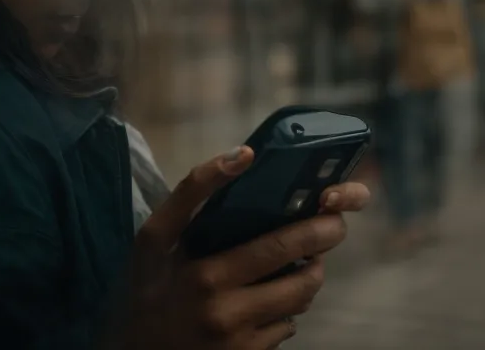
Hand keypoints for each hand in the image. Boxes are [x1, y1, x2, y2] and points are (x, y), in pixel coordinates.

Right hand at [113, 147, 372, 349]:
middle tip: (334, 224)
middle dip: (322, 232)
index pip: (211, 211)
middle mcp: (211, 294)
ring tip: (304, 267)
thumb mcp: (151, 249)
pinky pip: (288, 326)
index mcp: (189, 261)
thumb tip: (239, 158)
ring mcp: (235, 328)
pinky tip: (269, 306)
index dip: (223, 174)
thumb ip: (184, 205)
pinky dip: (287, 311)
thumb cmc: (150, 295)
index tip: (249, 155)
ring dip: (310, 276)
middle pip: (285, 252)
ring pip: (299, 292)